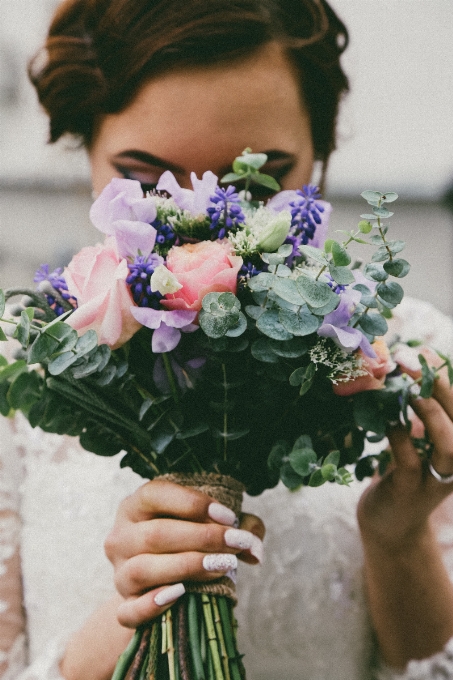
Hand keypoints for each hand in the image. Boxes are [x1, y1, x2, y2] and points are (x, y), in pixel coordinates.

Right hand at [104, 479, 264, 627]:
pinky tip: (180, 594)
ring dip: (186, 567)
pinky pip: (129, 610)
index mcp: (136, 506)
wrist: (153, 583)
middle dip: (202, 538)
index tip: (229, 516)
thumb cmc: (185, 543)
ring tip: (221, 565)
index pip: (155, 494)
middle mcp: (121, 536)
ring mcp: (119, 572)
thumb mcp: (206, 523)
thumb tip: (255, 546)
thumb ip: (237, 525)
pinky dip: (153, 604)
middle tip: (237, 543)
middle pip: (156, 534)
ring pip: (142, 569)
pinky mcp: (122, 606)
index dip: (192, 503)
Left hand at [357, 346, 452, 551]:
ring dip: (429, 411)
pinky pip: (411, 461)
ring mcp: (437, 480)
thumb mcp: (417, 441)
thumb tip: (401, 366)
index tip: (422, 350)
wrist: (389, 524)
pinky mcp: (411, 493)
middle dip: (440, 386)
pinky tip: (386, 420)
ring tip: (407, 389)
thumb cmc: (403, 473)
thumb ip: (417, 412)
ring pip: (449, 444)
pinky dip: (399, 436)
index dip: (446, 375)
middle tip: (410, 361)